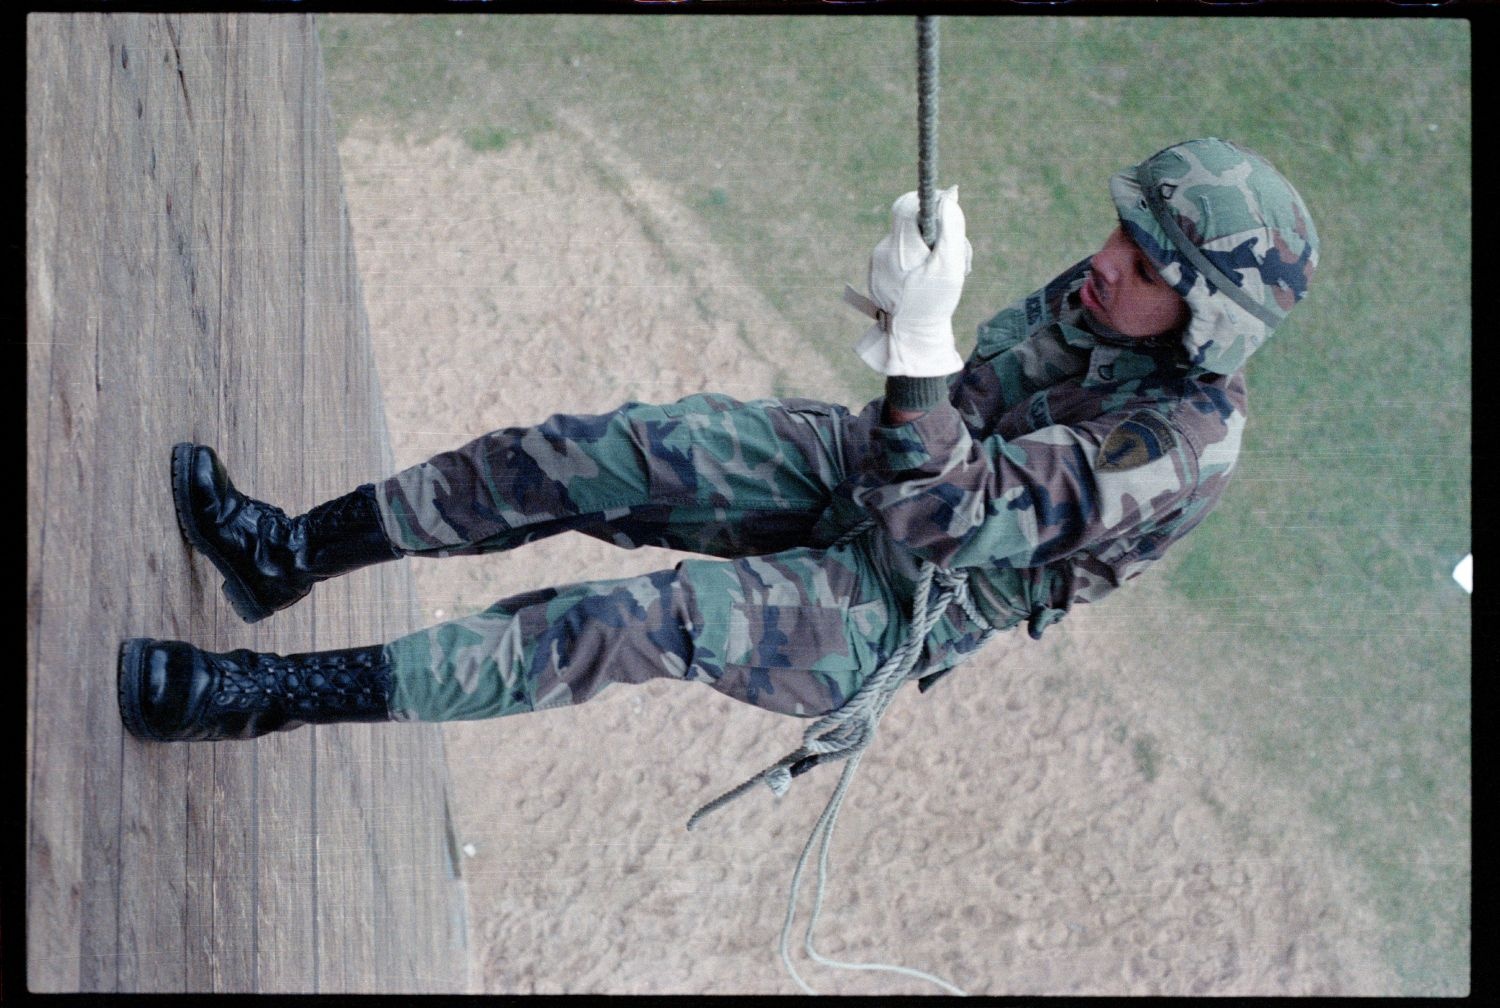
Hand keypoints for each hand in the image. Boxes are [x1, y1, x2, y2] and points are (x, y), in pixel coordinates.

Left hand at [853, 187, 970, 376]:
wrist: (911, 338)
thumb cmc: (933, 302)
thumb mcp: (950, 265)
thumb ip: (952, 229)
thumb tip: (949, 196)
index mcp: (898, 246)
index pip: (906, 204)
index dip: (929, 203)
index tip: (947, 213)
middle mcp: (883, 251)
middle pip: (913, 225)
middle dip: (938, 234)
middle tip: (957, 256)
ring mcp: (878, 263)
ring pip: (910, 242)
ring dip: (932, 252)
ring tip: (946, 276)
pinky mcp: (880, 275)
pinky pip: (902, 258)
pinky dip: (919, 264)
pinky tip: (929, 283)